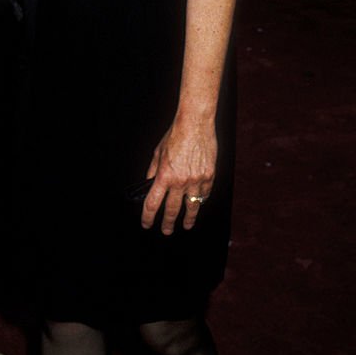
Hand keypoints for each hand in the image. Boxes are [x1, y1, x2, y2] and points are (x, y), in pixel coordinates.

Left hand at [141, 117, 216, 234]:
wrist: (195, 124)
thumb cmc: (175, 135)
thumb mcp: (158, 153)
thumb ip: (153, 171)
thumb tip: (149, 185)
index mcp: (164, 175)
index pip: (152, 203)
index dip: (148, 217)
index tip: (146, 224)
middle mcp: (180, 181)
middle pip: (171, 210)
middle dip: (167, 223)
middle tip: (166, 231)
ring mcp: (196, 180)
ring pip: (191, 207)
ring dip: (188, 219)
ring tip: (186, 225)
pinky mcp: (209, 176)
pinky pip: (204, 194)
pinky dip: (200, 200)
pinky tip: (198, 204)